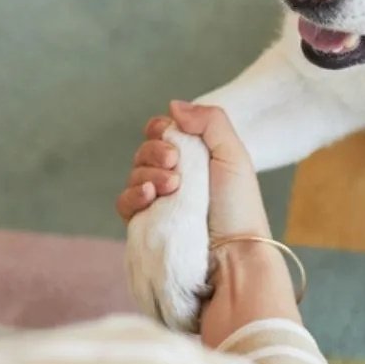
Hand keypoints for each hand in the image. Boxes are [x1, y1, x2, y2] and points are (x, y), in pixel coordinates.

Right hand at [120, 102, 297, 346]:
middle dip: (155, 152)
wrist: (233, 257)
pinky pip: (125, 203)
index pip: (164, 134)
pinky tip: (149, 196)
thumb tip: (174, 106)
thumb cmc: (239, 208)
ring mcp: (160, 205)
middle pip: (145, 152)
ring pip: (133, 175)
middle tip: (175, 164)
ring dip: (147, 173)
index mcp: (198, 161)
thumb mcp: (234, 155)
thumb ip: (209, 121)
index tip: (174, 137)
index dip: (162, 131)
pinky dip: (132, 195)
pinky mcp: (146, 227)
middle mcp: (177, 181)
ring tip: (170, 186)